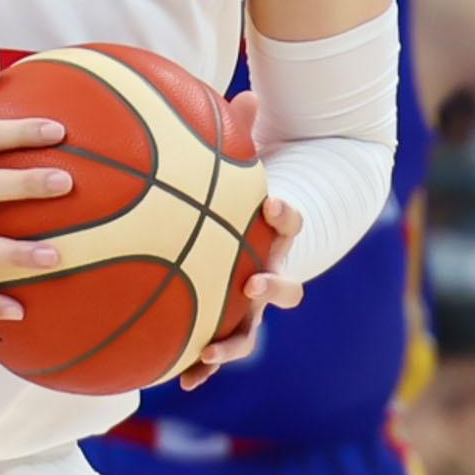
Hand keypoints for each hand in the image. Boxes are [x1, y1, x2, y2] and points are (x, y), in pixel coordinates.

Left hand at [181, 102, 303, 386]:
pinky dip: (203, 367)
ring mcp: (252, 305)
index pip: (293, 223)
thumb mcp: (245, 165)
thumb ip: (242, 133)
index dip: (288, 216)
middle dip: (273, 287)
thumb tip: (244, 92)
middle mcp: (271, 272)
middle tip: (253, 282)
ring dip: (235, 343)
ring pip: (253, 329)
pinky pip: (218, 349)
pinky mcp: (231, 326)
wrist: (259, 239)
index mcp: (277, 235)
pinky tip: (180, 381)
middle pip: (286, 286)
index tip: (274, 205)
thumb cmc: (245, 196)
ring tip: (211, 352)